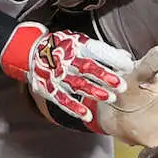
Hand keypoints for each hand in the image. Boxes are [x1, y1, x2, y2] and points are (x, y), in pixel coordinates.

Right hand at [1, 22, 131, 123]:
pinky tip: (87, 115)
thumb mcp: (80, 42)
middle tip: (121, 85)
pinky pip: (62, 99)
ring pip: (76, 84)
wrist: (29, 50)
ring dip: (93, 92)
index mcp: (75, 46)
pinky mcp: (48, 88)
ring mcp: (56, 74)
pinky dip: (75, 108)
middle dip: (105, 77)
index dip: (112, 58)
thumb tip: (125, 57)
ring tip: (109, 98)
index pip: (96, 50)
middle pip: (87, 67)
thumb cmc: (61, 47)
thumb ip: (102, 51)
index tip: (128, 66)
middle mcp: (65, 59)